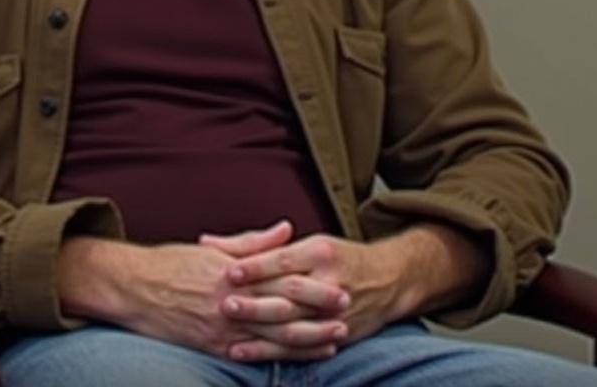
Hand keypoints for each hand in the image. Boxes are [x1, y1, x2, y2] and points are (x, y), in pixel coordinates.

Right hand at [58, 228, 347, 361]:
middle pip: (283, 307)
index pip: (281, 276)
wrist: (131, 288)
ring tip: (335, 338)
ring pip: (273, 336)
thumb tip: (286, 229)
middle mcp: (229, 300)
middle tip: (348, 308)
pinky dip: (278, 357)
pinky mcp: (212, 347)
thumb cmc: (171, 263)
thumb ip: (253, 242)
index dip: (313, 281)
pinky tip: (298, 358)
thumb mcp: (212, 248)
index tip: (339, 278)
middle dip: (318, 310)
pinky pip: (251, 355)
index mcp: (232, 271)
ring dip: (307, 338)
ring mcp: (221, 327)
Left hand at [202, 223, 489, 362]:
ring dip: (261, 332)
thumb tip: (207, 242)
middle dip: (257, 301)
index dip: (257, 266)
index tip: (229, 270)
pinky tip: (245, 352)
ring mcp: (335, 312)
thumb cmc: (338, 257)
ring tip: (232, 336)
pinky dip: (272, 353)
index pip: (284, 259)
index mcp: (322, 252)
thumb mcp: (306, 243)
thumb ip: (258, 245)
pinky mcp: (336, 335)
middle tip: (225, 303)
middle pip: (289, 293)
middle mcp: (330, 281)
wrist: (389, 280)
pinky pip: (300, 347)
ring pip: (295, 324)